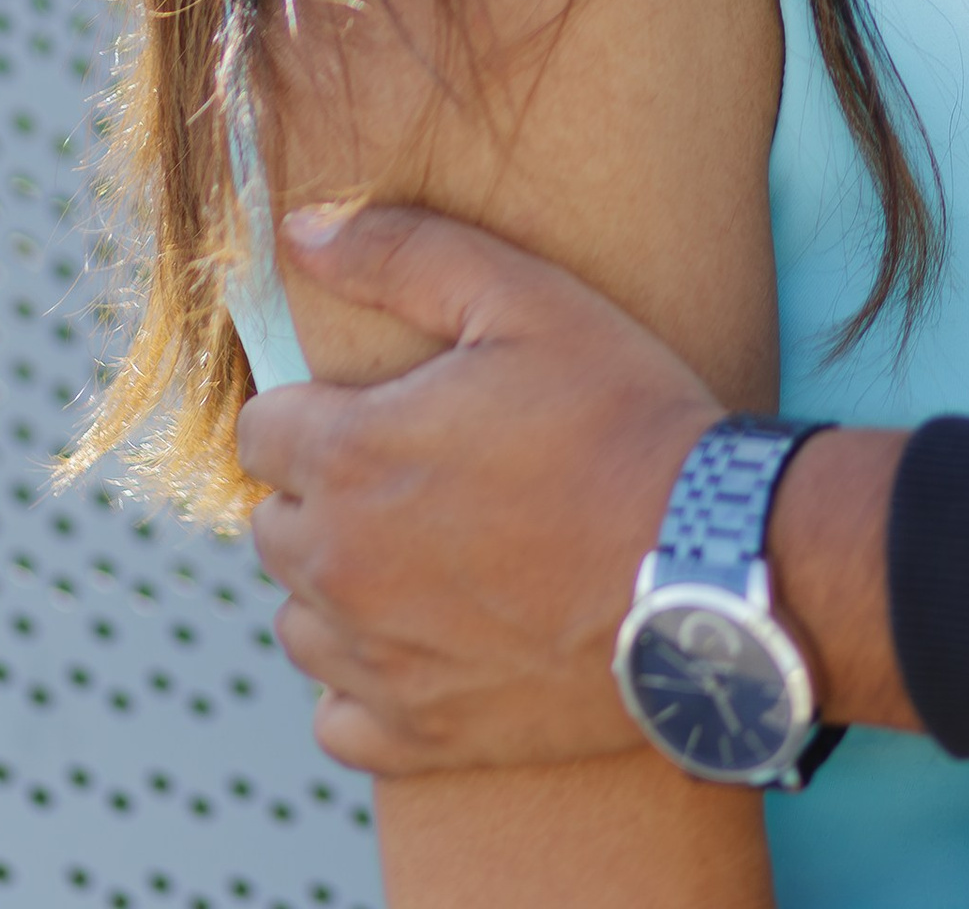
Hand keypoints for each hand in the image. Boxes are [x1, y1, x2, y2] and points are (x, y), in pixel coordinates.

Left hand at [237, 204, 717, 775]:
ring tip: (431, 555)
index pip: (261, 432)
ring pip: (300, 620)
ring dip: (341, 587)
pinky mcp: (421, 735)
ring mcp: (376, 661)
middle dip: (326, 494)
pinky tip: (429, 642)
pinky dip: (367, 684)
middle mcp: (339, 566)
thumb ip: (399, 253)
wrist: (707, 566)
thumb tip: (300, 233)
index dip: (319, 411)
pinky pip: (338, 717)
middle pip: (275, 524)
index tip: (385, 412)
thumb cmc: (620, 418)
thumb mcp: (521, 298)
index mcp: (348, 455)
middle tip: (422, 476)